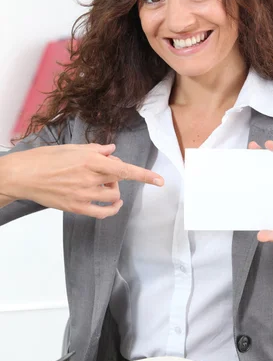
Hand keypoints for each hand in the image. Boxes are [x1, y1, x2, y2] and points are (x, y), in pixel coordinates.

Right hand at [0, 143, 163, 218]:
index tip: (160, 181)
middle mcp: (89, 178)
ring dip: (113, 189)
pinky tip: (114, 203)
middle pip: (118, 180)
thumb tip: (113, 150)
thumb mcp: (72, 148)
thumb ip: (96, 150)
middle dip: (117, 173)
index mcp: (90, 160)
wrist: (24, 176)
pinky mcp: (77, 207)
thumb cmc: (45, 158)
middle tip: (103, 168)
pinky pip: (102, 212)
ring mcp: (83, 195)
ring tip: (101, 182)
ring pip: (112, 195)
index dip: (144, 176)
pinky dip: (112, 209)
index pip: (124, 169)